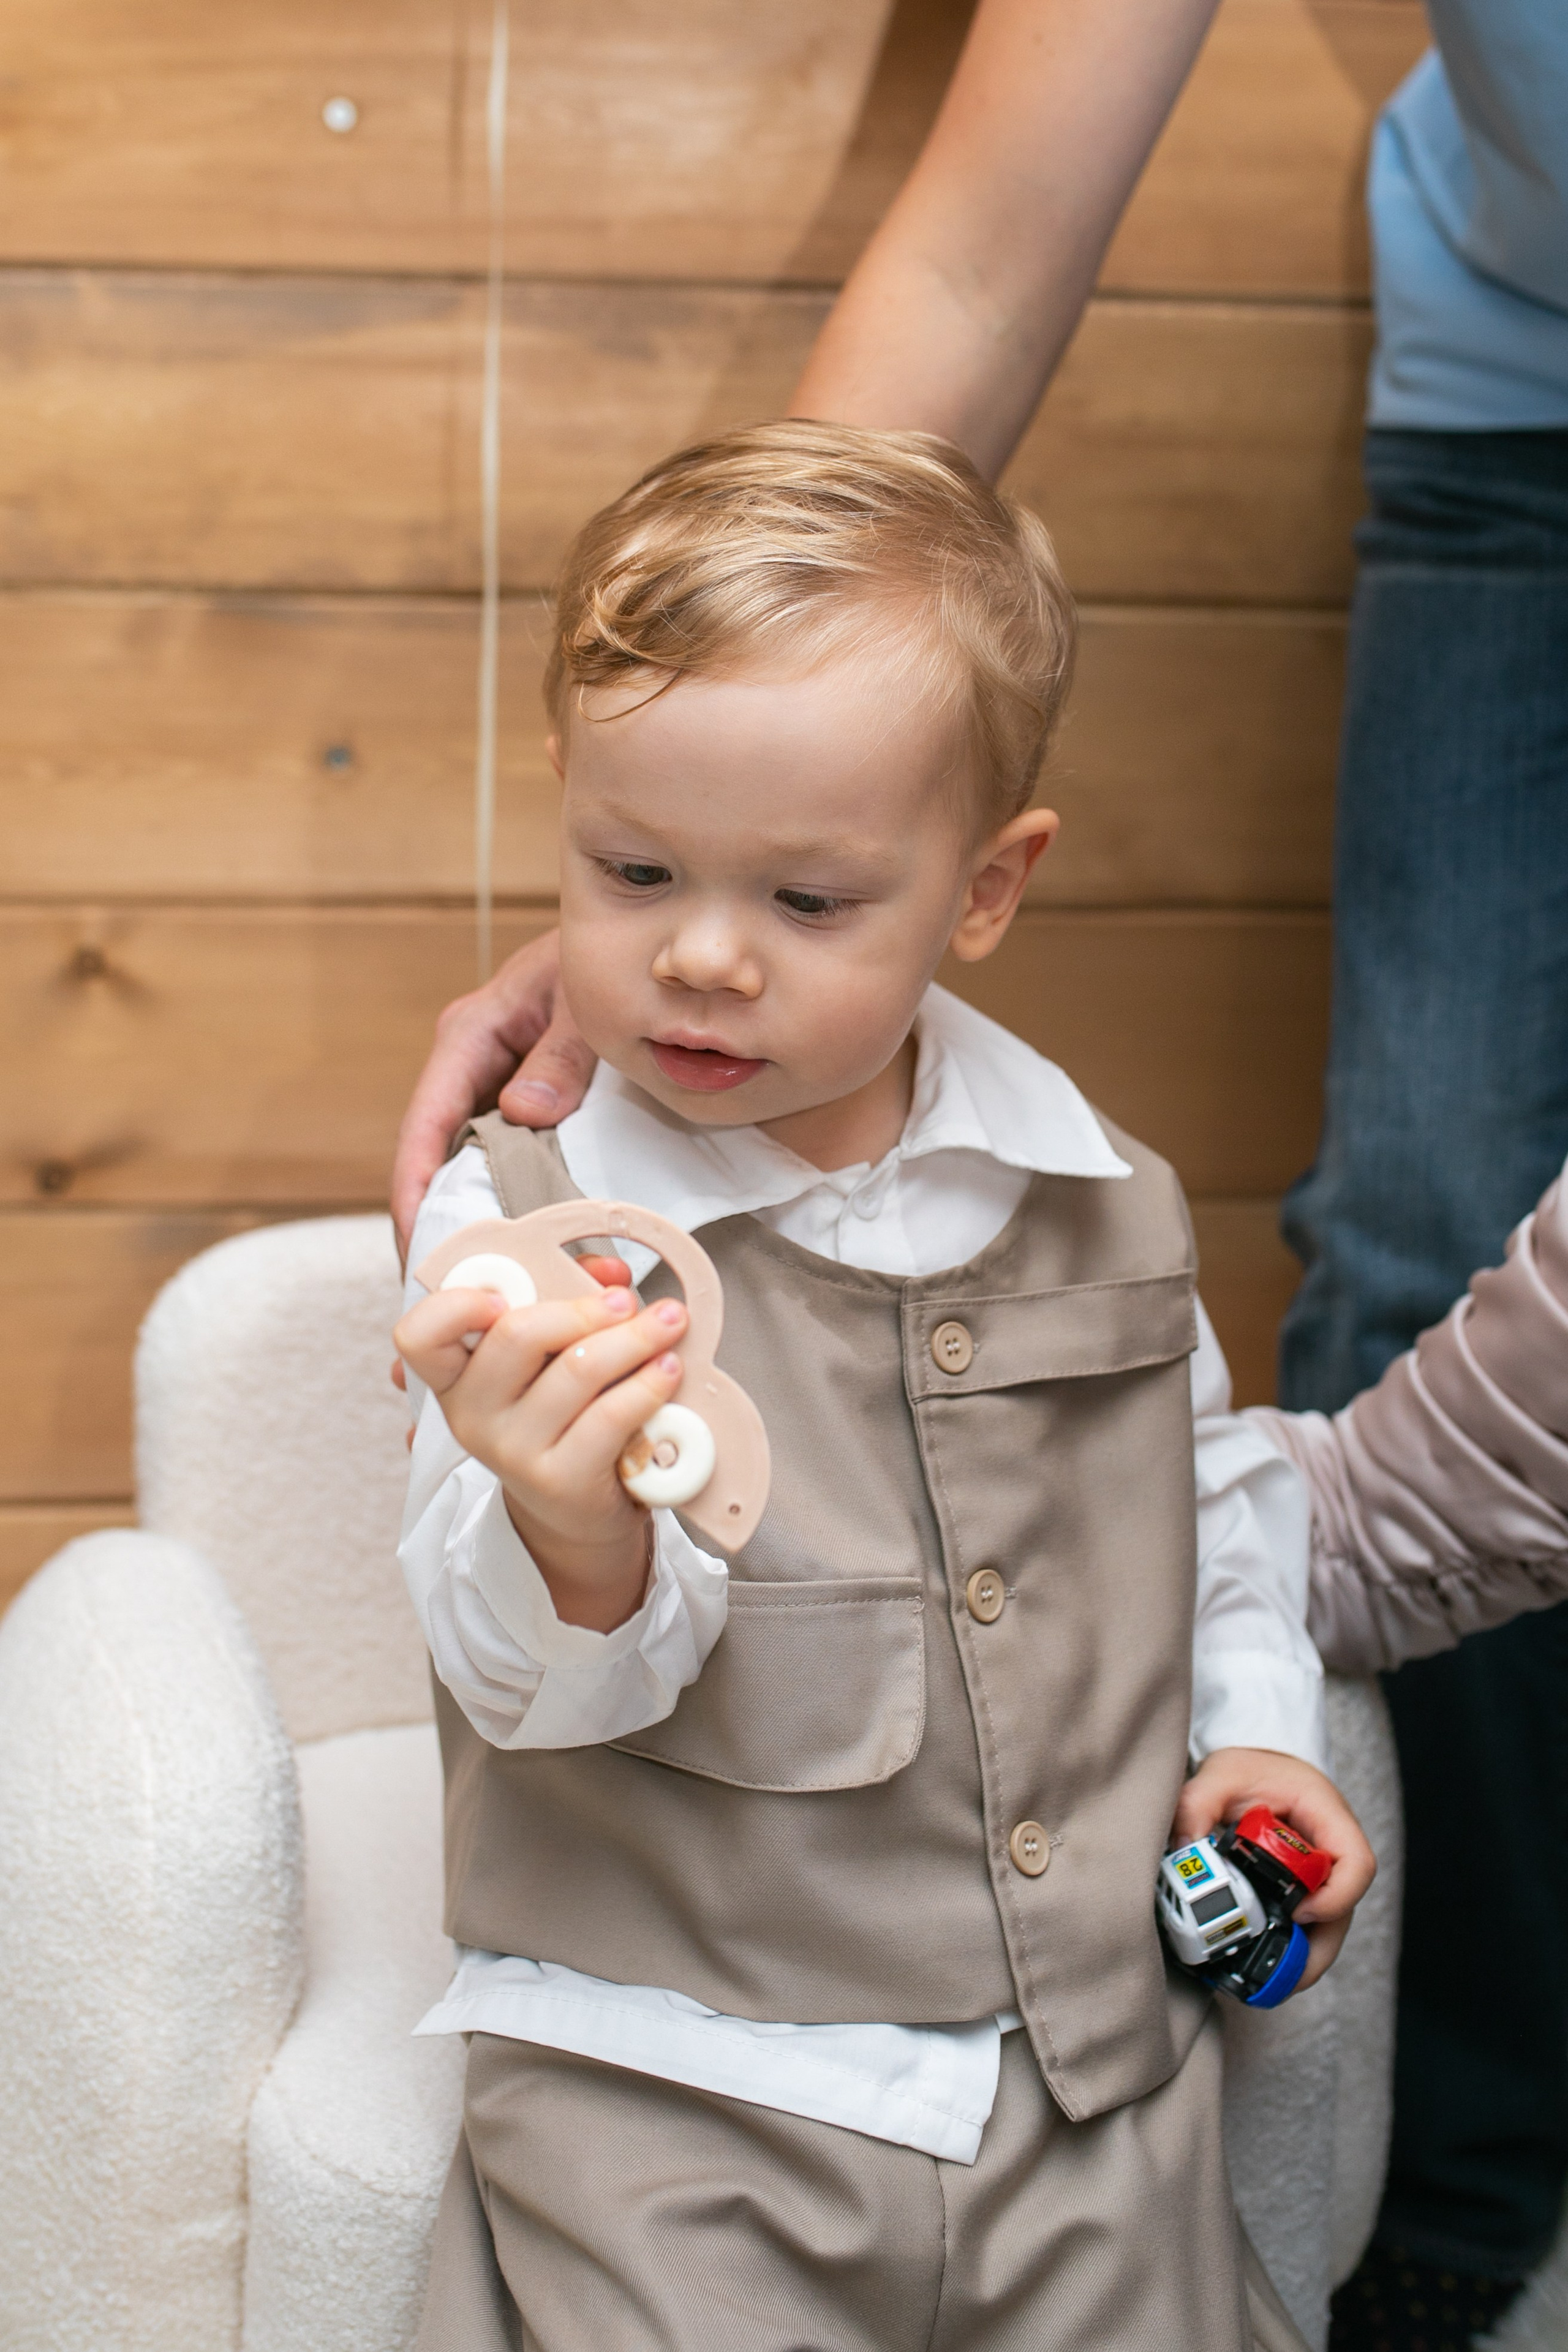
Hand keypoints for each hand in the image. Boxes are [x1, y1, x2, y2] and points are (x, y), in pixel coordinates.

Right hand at [390, 930, 598, 1260]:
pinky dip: (504, 1200)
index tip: (416, 1246)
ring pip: (465, 1163)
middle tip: (444, 1289)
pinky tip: (519, 1247)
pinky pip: (501, 1158)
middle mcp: (468, 1064)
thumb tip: (523, 1111)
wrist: (636, 946)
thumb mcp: (585, 1004)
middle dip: (433, 1222)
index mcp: (469, 1035)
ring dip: (469, 1218)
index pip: (426, 1123)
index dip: (414, 1189)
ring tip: (478, 1286)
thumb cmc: (606, 961)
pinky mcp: (518, 1100)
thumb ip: (561, 1054)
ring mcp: (491, 1084)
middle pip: (433, 1155)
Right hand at [394, 1277, 687, 1631]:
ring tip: (669, 1323)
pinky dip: (648, 1384)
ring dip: (634, 1338)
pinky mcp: (560, 1479)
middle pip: (516, 1335)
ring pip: (576, 1370)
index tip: (505, 1294)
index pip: (418, 1335)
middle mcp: (472, 1414)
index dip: (457, 1304)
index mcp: (455, 1377)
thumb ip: (567, 1298)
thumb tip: (609, 1272)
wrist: (574, 1511)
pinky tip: (669, 1369)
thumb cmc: (562, 1414)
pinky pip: (610, 1416)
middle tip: (627, 1301)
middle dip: (583, 1308)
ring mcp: (513, 1451)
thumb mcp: (548, 1356)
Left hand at [1172, 1748, 1375, 1992]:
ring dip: (1301, 1961)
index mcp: (1328, 1817)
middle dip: (1317, 1952)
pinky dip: (1287, 1949)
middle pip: (1343, 1912)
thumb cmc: (1248, 1766)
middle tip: (1281, 1980)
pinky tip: (1256, 1967)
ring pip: (1325, 1929)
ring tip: (1265, 1988)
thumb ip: (1197, 1803)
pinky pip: (1304, 1928)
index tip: (1301, 1912)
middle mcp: (1333, 1852)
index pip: (1357, 1864)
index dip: (1337, 1897)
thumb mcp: (1220, 1774)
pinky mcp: (1302, 1892)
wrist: (1254, 1764)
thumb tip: (1182, 1848)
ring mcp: (1321, 1877)